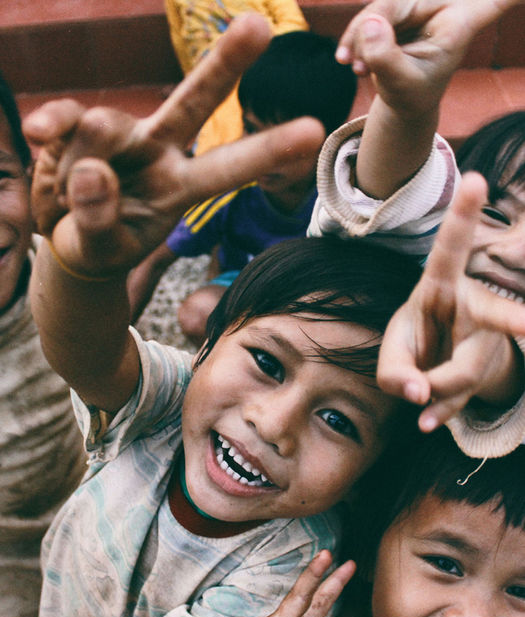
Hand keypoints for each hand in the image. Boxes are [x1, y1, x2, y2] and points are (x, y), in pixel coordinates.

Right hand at [23, 13, 323, 278]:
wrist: (66, 236)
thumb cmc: (98, 244)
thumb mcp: (101, 248)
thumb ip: (99, 219)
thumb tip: (93, 168)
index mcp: (182, 187)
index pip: (228, 167)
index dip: (268, 149)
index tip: (314, 130)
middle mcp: (159, 151)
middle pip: (194, 102)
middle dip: (224, 65)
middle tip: (258, 25)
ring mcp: (122, 134)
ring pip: (106, 124)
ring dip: (83, 159)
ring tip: (69, 191)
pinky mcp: (79, 125)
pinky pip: (66, 117)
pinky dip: (52, 125)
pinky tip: (39, 135)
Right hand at [335, 0, 520, 116]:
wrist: (404, 99)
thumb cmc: (413, 95)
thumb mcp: (401, 86)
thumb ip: (386, 59)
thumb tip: (369, 23)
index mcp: (460, 23)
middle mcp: (442, 5)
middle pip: (397, 2)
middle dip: (370, 30)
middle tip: (358, 67)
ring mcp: (417, 4)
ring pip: (377, 6)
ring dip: (358, 38)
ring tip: (358, 69)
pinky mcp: (397, 8)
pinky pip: (368, 14)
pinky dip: (355, 38)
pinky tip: (349, 60)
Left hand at [377, 172, 524, 431]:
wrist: (434, 364)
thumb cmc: (413, 341)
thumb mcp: (392, 350)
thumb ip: (394, 372)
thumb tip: (419, 398)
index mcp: (440, 287)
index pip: (449, 251)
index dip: (461, 217)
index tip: (474, 179)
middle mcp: (472, 310)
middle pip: (496, 317)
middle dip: (517, 320)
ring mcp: (485, 343)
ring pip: (468, 372)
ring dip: (437, 394)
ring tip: (418, 408)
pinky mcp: (485, 372)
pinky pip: (464, 398)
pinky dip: (441, 412)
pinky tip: (427, 422)